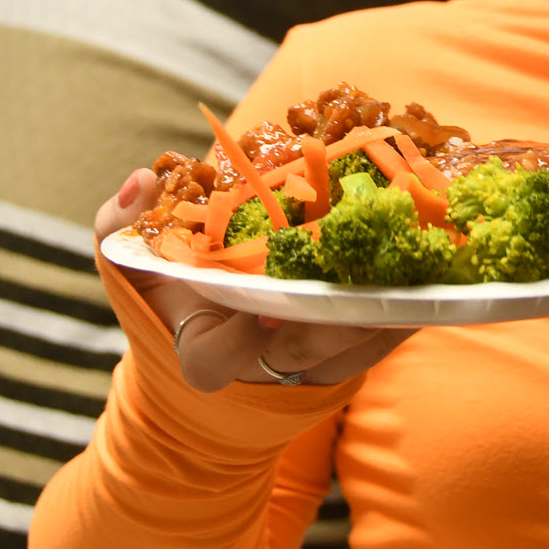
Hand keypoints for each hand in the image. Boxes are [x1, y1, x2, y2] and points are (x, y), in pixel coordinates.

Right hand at [96, 169, 417, 391]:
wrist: (207, 331)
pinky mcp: (345, 359)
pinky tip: (431, 273)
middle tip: (365, 279)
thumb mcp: (129, 257)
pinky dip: (404, 311)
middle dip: (334, 319)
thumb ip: (118, 222)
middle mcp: (259, 369)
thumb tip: (142, 178)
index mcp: (203, 352)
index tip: (265, 307)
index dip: (242, 338)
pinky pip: (380, 343)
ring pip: (351, 351)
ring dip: (384, 313)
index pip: (217, 358)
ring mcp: (307, 367)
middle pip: (301, 350)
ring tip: (414, 270)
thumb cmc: (168, 287)